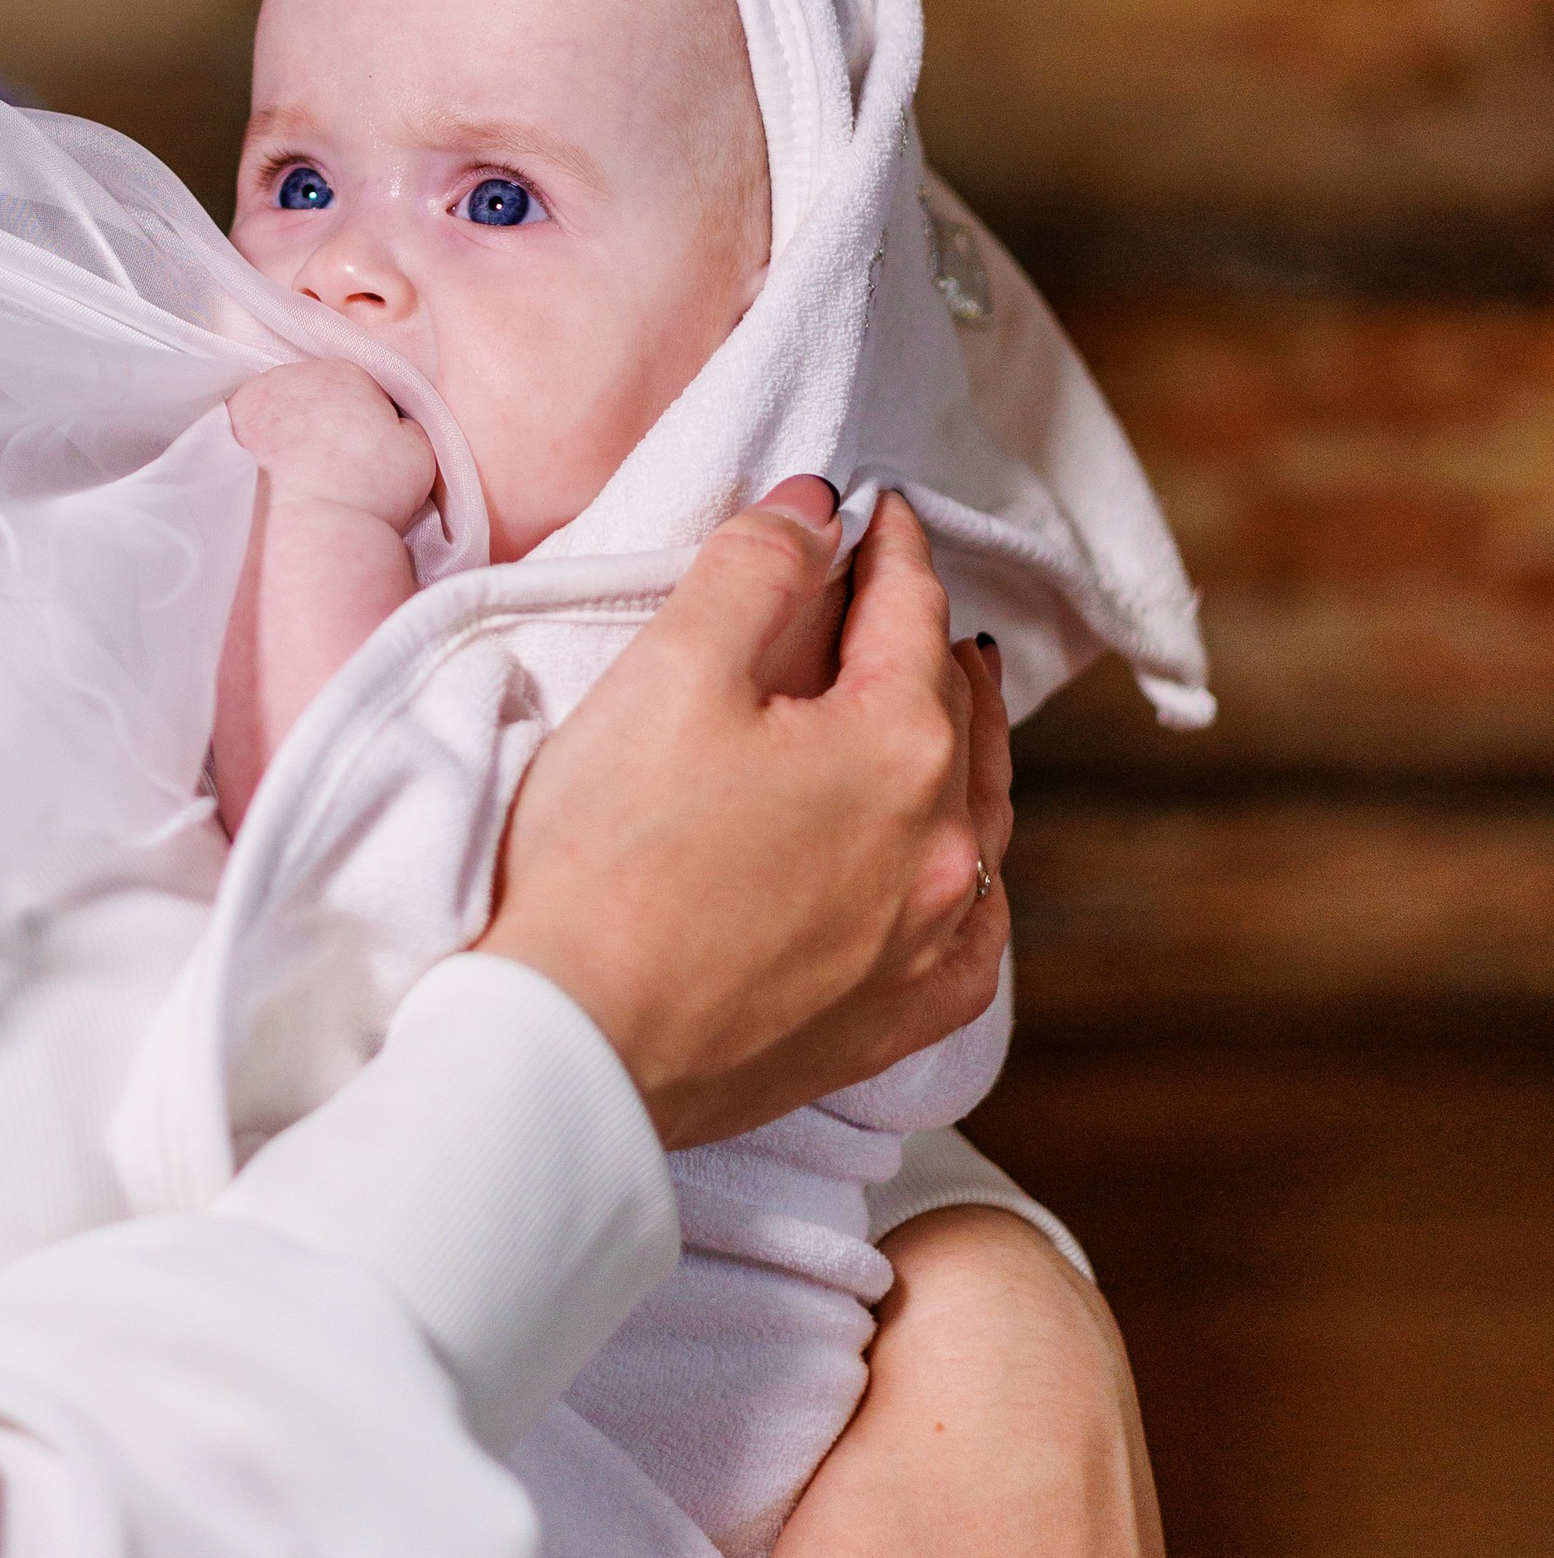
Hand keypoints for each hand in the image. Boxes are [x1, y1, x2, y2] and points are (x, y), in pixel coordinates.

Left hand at [227, 360, 437, 530]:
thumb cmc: (365, 495)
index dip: (365, 426)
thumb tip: (394, 422)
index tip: (363, 459)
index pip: (360, 390)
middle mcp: (293, 375)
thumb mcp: (418, 455)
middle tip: (328, 468)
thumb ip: (407, 425)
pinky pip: (240, 432)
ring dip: (283, 432)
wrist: (303, 535)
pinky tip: (260, 478)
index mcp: (345, 373)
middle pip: (313, 394)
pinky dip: (249, 449)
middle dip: (321, 423)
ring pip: (274, 410)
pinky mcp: (217, 430)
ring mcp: (249, 400)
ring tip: (291, 476)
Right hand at [484, 485, 1009, 1148]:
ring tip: (952, 705)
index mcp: (901, 747)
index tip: (876, 510)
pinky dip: (973, 882)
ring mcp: (929, 945)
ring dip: (965, 749)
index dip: (888, 547)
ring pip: (982, 820)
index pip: (909, 612)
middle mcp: (946, 848)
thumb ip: (755, 570)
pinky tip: (958, 873)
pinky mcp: (893, 1023)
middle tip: (898, 598)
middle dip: (925, 642)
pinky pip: (973, 938)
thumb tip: (816, 509)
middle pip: (955, 711)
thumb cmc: (609, 856)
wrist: (574, 1048)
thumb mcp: (669, 672)